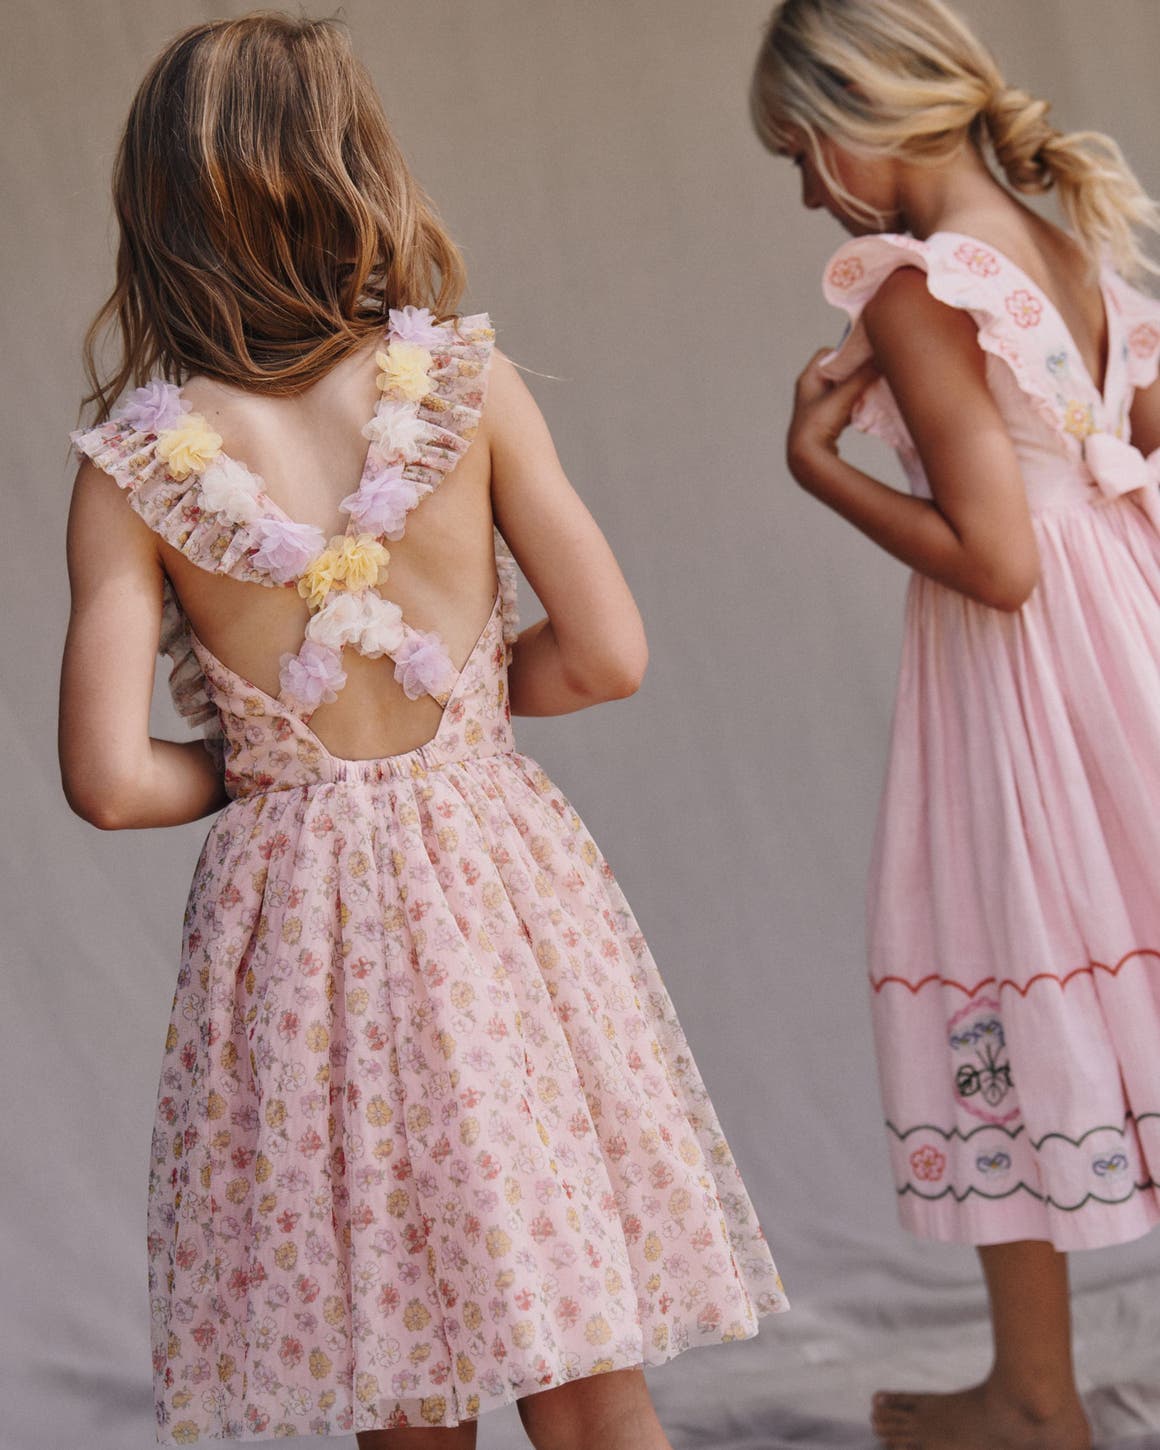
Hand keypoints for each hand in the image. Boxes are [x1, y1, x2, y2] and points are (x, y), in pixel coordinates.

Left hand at [786, 350, 878, 488]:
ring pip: (842, 389)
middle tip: (873, 370)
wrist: (807, 458)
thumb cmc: (819, 423)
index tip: (863, 355)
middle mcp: (810, 389)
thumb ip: (863, 376)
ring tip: (873, 388)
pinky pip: (844, 405)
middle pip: (837, 371)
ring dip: (857, 388)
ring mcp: (818, 406)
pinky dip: (855, 403)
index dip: (845, 352)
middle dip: (855, 371)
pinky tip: (866, 408)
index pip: (826, 354)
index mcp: (808, 378)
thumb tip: (882, 357)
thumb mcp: (843, 395)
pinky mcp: (826, 420)